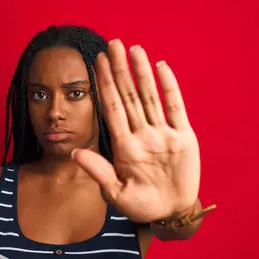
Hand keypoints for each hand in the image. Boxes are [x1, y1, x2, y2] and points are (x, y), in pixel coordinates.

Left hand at [72, 39, 200, 221]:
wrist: (170, 214)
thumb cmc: (140, 206)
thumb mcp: (116, 193)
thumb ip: (99, 172)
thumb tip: (75, 153)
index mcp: (123, 147)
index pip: (111, 109)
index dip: (103, 85)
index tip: (96, 63)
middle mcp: (141, 135)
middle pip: (128, 96)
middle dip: (119, 70)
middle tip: (111, 44)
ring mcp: (162, 134)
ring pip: (150, 96)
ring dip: (142, 73)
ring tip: (134, 49)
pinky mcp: (183, 138)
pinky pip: (175, 108)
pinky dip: (169, 87)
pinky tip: (161, 67)